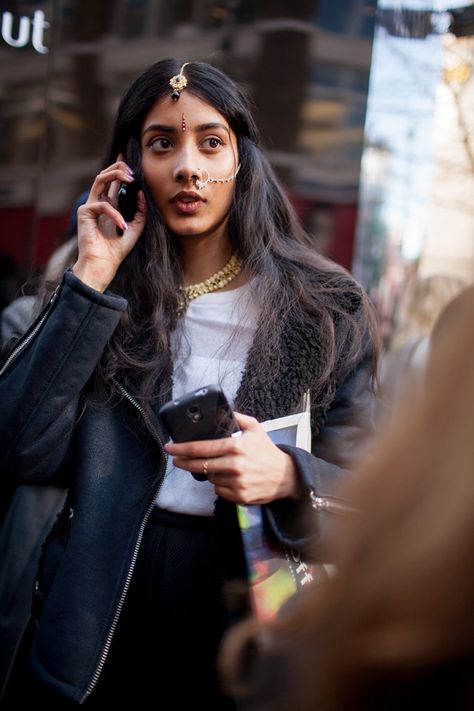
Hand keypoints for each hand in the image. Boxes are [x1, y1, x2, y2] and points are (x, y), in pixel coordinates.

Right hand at [72, 156, 146, 291]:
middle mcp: (98, 203)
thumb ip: (140, 212)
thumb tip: (141, 194)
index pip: (112, 182)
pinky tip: (122, 226)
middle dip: (118, 168)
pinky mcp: (84, 213)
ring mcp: (89, 206)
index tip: (126, 157)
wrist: (103, 265)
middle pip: (105, 175)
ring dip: (115, 175)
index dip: (118, 168)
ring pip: (99, 180)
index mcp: (108, 206)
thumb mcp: (135, 229)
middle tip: (132, 171)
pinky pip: (102, 206)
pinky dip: (114, 214)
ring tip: (130, 178)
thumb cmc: (117, 250)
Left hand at [164, 412, 300, 504]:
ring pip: (210, 478)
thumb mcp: (255, 428)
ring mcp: (236, 482)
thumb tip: (221, 410)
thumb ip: (237, 418)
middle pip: (199, 465)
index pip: (201, 448)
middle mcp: (234, 465)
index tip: (170, 447)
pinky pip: (219, 490)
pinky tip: (230, 478)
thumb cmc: (267, 451)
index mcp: (235, 447)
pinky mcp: (238, 496)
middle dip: (184, 462)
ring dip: (210, 472)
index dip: (182, 448)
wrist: (286, 476)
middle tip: (176, 460)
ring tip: (222, 467)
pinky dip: (220, 484)